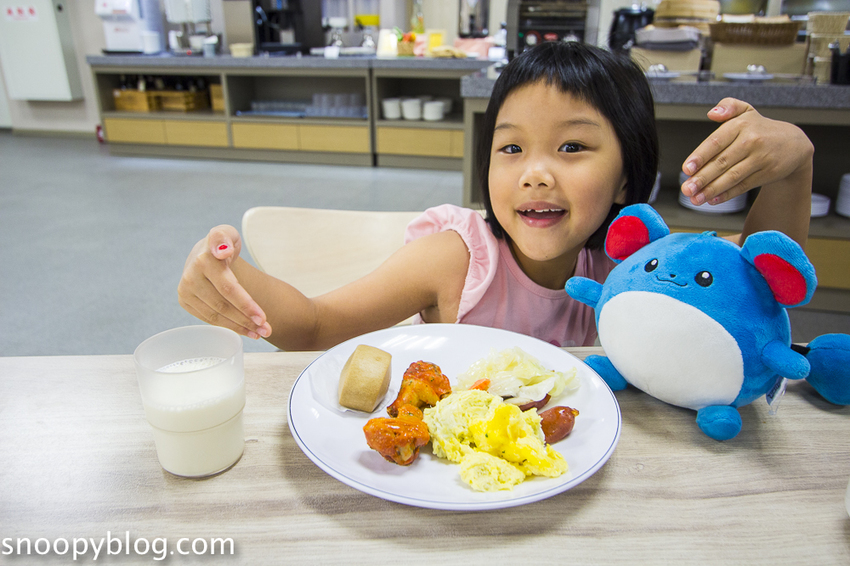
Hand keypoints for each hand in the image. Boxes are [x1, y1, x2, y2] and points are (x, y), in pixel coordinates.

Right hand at [177, 225, 271, 339]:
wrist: (203, 253)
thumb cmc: (223, 244)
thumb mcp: (228, 233)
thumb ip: (225, 237)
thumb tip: (222, 250)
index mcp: (204, 259)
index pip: (228, 287)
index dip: (246, 304)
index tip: (263, 318)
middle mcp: (190, 276)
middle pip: (222, 305)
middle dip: (246, 320)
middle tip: (267, 330)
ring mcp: (185, 290)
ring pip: (215, 315)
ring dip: (239, 327)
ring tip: (259, 333)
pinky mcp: (185, 301)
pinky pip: (208, 319)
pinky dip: (228, 326)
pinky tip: (244, 329)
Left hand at [680, 98, 813, 205]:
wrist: (794, 144)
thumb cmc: (760, 129)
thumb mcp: (746, 111)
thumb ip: (728, 106)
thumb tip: (712, 113)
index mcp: (741, 125)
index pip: (716, 141)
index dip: (700, 156)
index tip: (686, 169)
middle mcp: (751, 141)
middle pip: (722, 162)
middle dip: (702, 178)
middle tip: (686, 189)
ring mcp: (761, 158)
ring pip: (732, 176)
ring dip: (711, 190)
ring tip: (695, 199)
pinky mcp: (767, 173)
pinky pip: (743, 186)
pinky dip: (727, 194)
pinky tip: (712, 200)